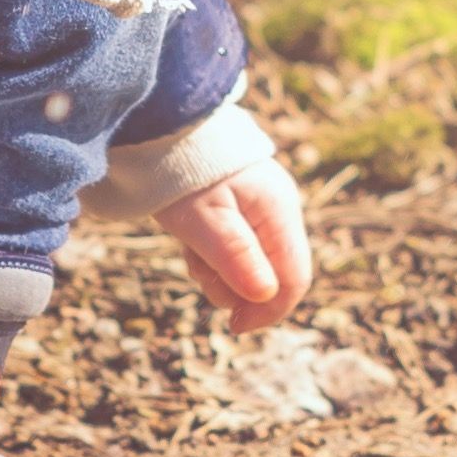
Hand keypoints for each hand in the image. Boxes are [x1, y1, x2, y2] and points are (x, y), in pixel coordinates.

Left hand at [160, 158, 316, 326]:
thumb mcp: (204, 220)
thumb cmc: (182, 174)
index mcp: (278, 211)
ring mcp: (262, 211)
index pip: (295, 279)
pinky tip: (192, 241)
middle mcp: (279, 211)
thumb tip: (266, 297)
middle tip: (199, 272)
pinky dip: (214, 257)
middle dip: (236, 288)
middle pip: (274, 276)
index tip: (234, 326)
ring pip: (252, 267)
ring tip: (192, 250)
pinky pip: (237, 251)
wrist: (162, 130)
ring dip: (220, 273)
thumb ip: (236, 257)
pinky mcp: (243, 212)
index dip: (269, 311)